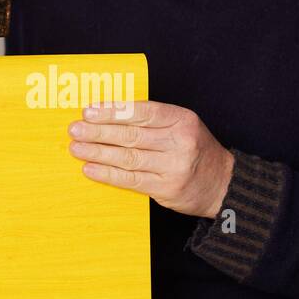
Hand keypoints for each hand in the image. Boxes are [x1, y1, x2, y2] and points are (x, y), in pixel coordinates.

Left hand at [67, 101, 234, 218]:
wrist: (223, 184)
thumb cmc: (195, 150)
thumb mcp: (182, 126)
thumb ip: (153, 120)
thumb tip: (108, 114)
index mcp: (182, 119)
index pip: (142, 111)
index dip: (113, 110)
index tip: (89, 111)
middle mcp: (179, 141)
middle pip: (131, 134)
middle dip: (98, 131)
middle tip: (75, 129)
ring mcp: (173, 166)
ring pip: (128, 157)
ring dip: (98, 152)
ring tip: (76, 148)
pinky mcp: (166, 188)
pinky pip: (130, 179)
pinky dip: (107, 174)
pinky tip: (90, 168)